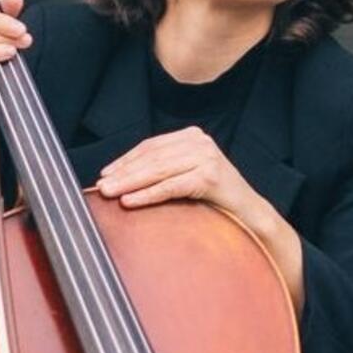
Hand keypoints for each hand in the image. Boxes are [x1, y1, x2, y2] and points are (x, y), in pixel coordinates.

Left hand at [97, 127, 252, 214]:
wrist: (251, 215)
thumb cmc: (217, 199)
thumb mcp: (189, 176)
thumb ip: (165, 170)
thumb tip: (122, 178)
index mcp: (192, 137)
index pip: (151, 146)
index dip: (125, 160)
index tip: (105, 174)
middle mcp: (200, 142)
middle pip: (152, 157)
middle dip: (123, 173)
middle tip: (101, 186)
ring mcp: (206, 157)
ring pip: (158, 170)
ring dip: (129, 183)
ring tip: (109, 193)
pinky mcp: (209, 176)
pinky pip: (170, 186)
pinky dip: (147, 194)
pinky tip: (130, 201)